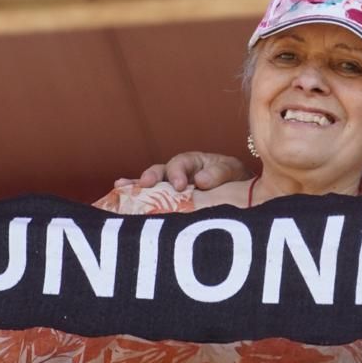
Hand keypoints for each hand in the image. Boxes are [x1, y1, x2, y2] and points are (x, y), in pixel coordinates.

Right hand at [116, 152, 248, 192]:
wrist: (241, 193)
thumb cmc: (235, 179)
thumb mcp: (232, 172)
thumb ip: (219, 174)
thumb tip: (200, 180)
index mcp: (194, 161)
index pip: (181, 163)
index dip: (177, 173)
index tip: (180, 186)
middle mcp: (178, 172)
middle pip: (161, 171)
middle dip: (153, 176)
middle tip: (147, 183)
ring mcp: (171, 186)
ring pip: (152, 184)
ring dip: (137, 186)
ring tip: (122, 187)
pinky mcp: (168, 201)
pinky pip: (150, 197)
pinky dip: (135, 196)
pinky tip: (120, 193)